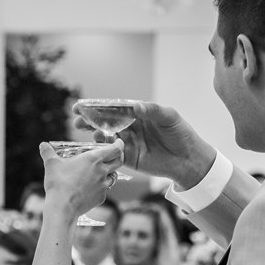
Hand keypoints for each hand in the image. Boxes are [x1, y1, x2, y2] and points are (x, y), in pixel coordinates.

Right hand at [38, 140, 123, 219]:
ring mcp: (103, 185)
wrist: (63, 207)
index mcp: (93, 159)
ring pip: (113, 175)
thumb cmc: (58, 183)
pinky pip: (104, 189)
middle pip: (119, 161)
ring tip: (100, 171)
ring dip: (109, 171)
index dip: (119, 144)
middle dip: (118, 156)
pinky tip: (90, 187)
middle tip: (113, 154)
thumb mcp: (51, 165)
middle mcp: (102, 171)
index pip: (115, 148)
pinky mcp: (101, 197)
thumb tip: (42, 145)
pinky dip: (100, 186)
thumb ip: (47, 153)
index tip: (118, 141)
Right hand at [72, 100, 215, 188]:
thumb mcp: (170, 117)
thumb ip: (153, 111)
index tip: (84, 104)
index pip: (115, 108)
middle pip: (106, 121)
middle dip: (90, 119)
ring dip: (94, 133)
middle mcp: (130, 127)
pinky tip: (96, 143)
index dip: (99, 106)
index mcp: (138, 114)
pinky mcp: (128, 158)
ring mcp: (128, 142)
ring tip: (84, 129)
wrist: (188, 160)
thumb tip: (135, 106)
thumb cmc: (181, 134)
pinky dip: (103, 148)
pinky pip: (111, 152)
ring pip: (106, 136)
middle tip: (76, 118)